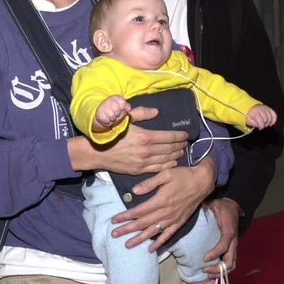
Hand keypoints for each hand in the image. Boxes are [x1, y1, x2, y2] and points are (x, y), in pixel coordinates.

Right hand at [68, 105, 187, 175]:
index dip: (179, 136)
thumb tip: (156, 112)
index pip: (168, 137)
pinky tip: (173, 162)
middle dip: (179, 145)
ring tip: (181, 151)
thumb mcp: (125, 118)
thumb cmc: (111, 132)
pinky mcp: (139, 170)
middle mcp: (147, 150)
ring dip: (176, 155)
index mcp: (145, 136)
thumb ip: (141, 113)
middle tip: (185, 142)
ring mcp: (143, 162)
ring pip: (166, 159)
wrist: (97, 151)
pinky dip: (168, 165)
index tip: (185, 134)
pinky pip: (158, 168)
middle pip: (169, 148)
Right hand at [93, 95, 130, 130]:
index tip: (121, 109)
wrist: (105, 115)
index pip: (122, 102)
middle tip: (115, 114)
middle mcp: (109, 99)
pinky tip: (106, 118)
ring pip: (111, 115)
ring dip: (112, 118)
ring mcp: (102, 105)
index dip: (122, 108)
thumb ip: (127, 107)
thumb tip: (128, 108)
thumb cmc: (116, 112)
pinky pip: (106, 119)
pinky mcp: (98, 112)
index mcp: (116, 97)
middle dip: (117, 114)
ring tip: (111, 117)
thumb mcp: (123, 109)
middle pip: (116, 109)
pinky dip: (107, 121)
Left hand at [110, 157, 214, 250]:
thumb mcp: (166, 173)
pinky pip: (168, 235)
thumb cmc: (183, 175)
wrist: (202, 182)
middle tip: (114, 234)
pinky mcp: (180, 222)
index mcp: (161, 200)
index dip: (126, 216)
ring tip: (128, 244)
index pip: (139, 211)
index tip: (114, 220)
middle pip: (143, 223)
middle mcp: (166, 212)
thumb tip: (134, 191)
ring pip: (153, 231)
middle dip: (127, 229)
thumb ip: (149, 183)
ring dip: (140, 239)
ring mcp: (173, 219)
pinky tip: (151, 249)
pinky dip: (160, 243)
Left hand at [202, 198, 239, 277]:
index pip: (224, 246)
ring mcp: (234, 246)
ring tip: (207, 274)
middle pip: (230, 261)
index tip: (204, 259)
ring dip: (220, 272)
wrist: (234, 207)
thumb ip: (205, 207)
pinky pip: (230, 263)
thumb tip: (192, 210)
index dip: (215, 253)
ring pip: (232, 265)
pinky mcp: (232, 249)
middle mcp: (234, 241)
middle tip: (204, 270)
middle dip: (217, 269)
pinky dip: (222, 270)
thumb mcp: (214, 204)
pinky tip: (212, 272)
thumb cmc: (222, 207)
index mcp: (229, 231)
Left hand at [246, 104, 276, 129]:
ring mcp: (266, 109)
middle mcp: (261, 109)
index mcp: (255, 113)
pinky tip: (271, 123)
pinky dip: (274, 120)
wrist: (252, 108)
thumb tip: (259, 125)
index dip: (261, 126)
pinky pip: (274, 115)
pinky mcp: (270, 109)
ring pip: (270, 118)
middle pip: (266, 120)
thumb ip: (253, 124)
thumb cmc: (250, 116)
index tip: (260, 128)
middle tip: (262, 125)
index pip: (260, 121)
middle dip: (264, 124)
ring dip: (268, 123)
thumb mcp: (249, 121)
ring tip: (265, 124)